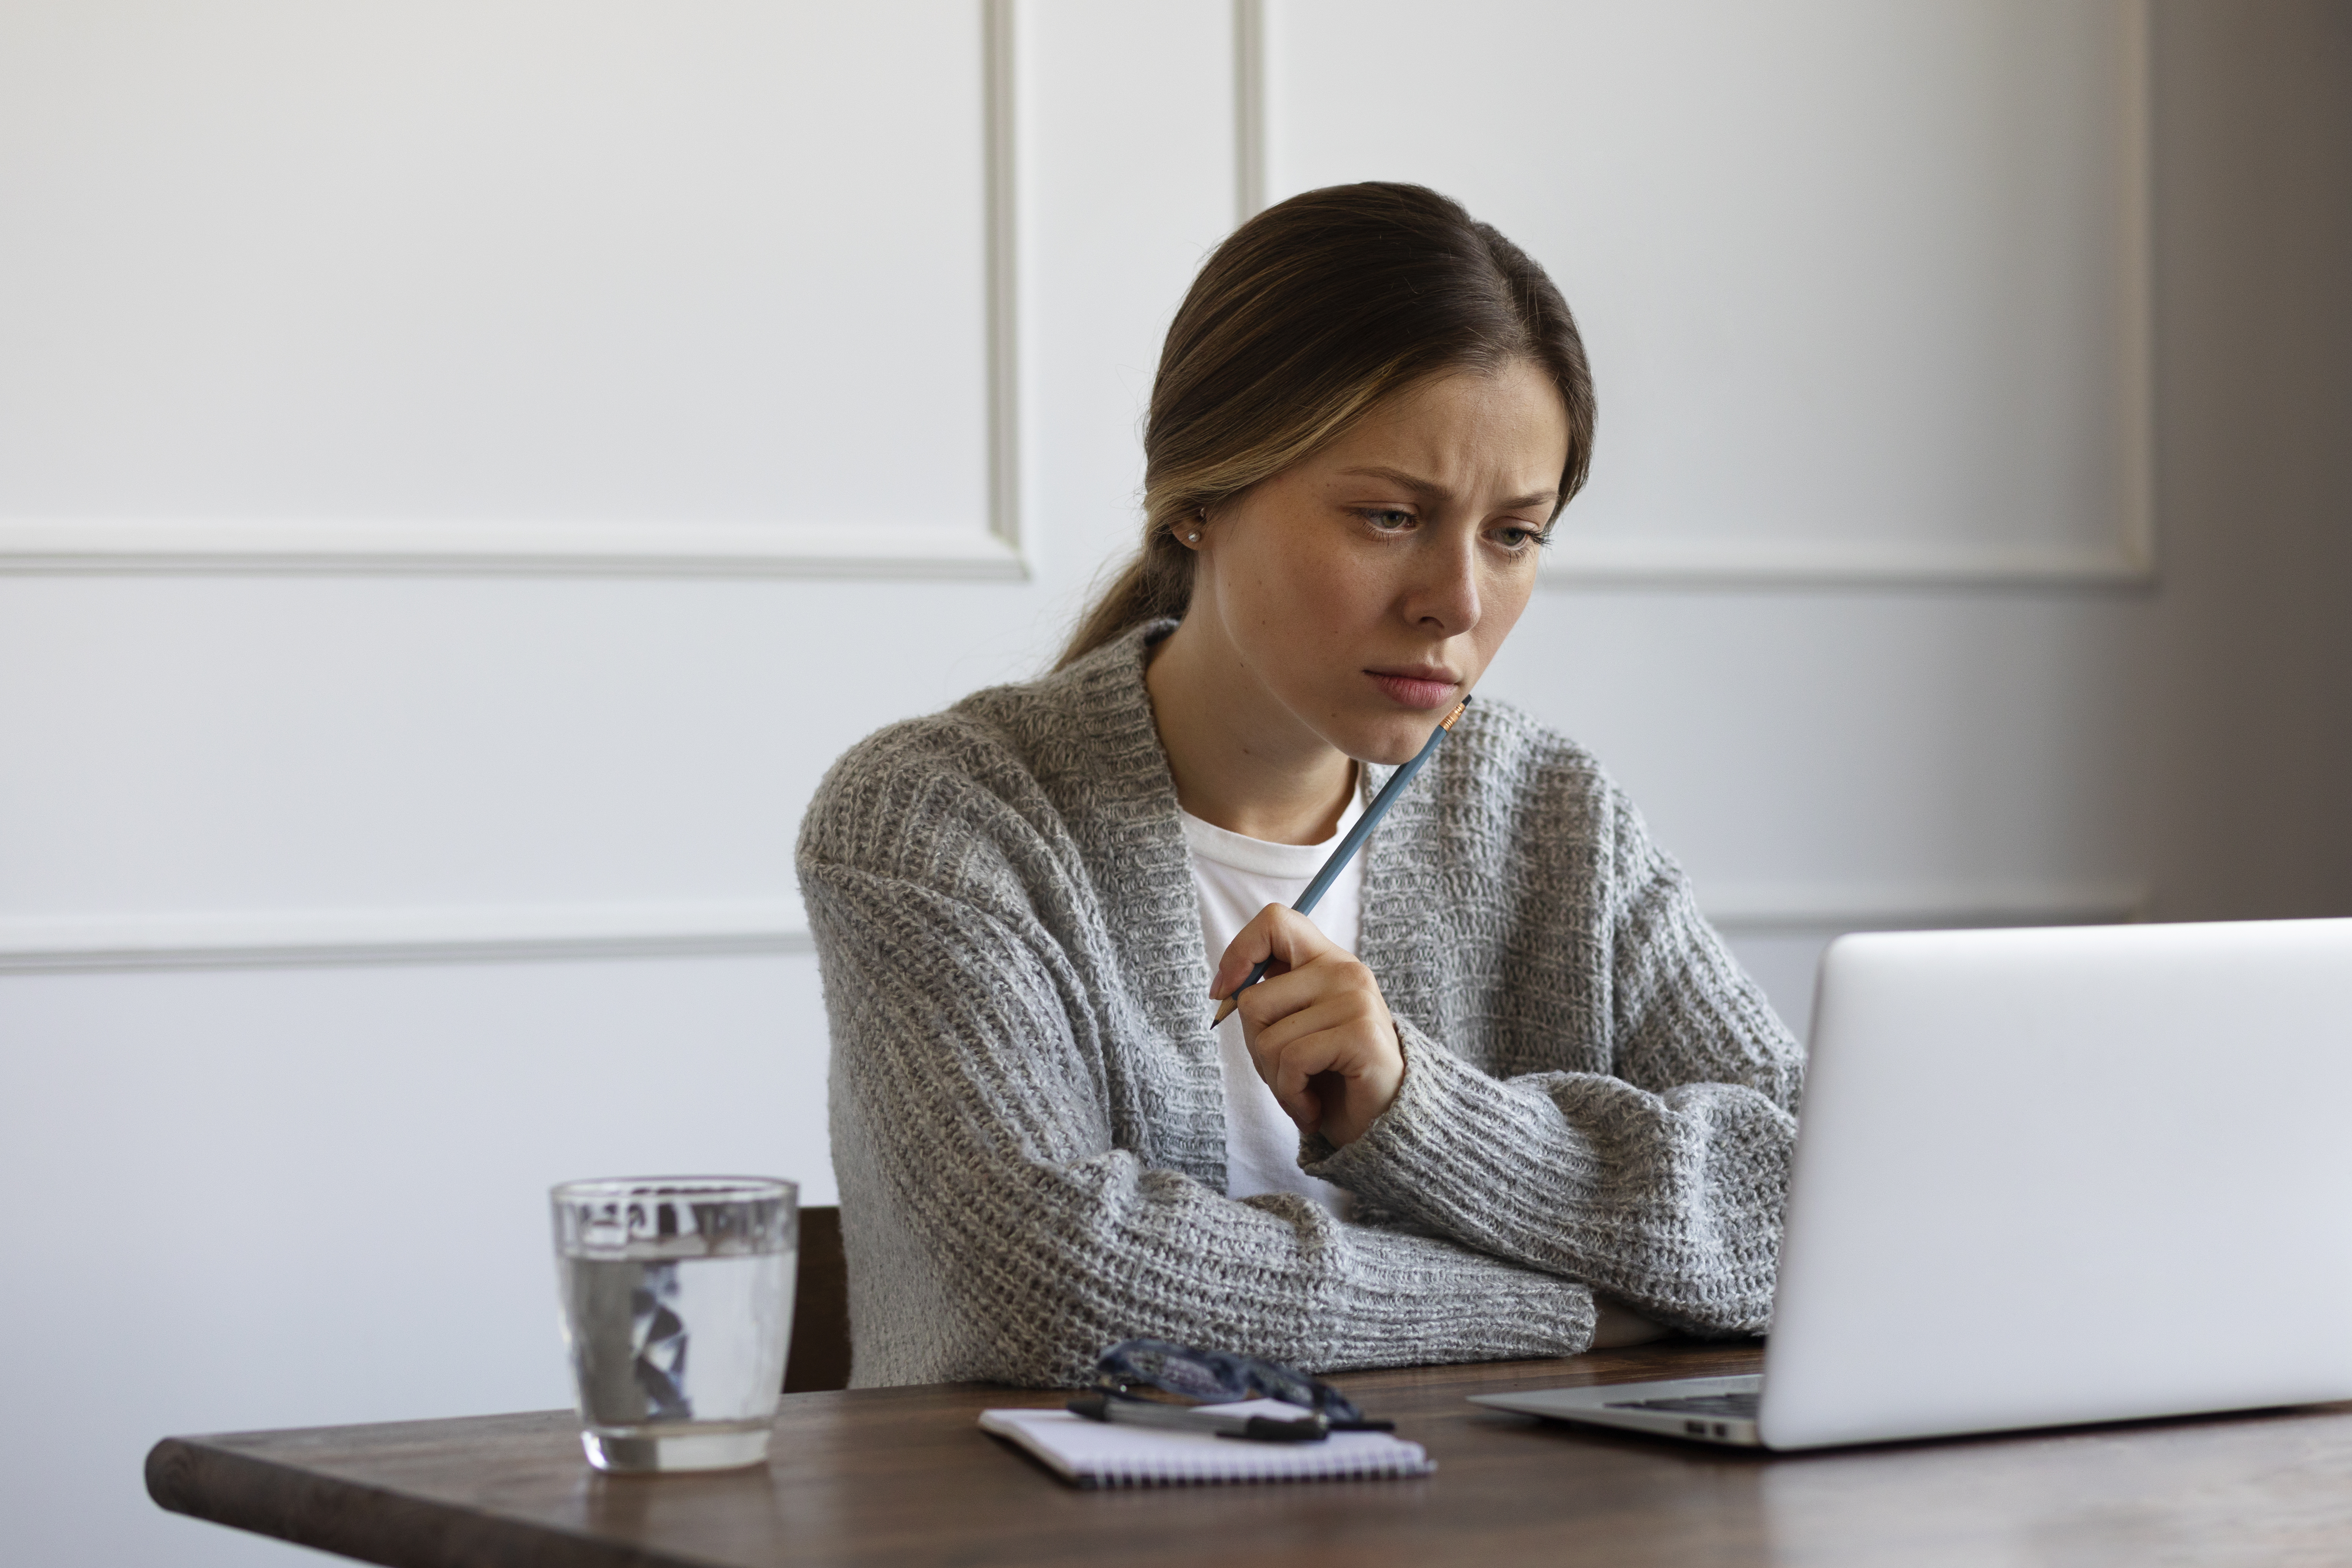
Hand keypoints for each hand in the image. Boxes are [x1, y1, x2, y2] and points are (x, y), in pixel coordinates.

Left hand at [1211, 905, 1403, 1146]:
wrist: (1378, 1125)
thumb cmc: (1327, 1076)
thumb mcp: (1289, 1029)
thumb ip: (1265, 1001)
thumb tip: (1224, 990)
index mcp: (1326, 960)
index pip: (1276, 921)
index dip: (1239, 952)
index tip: (1224, 993)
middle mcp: (1346, 971)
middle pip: (1253, 999)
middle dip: (1256, 1048)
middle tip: (1288, 1072)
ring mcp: (1357, 1001)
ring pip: (1268, 1038)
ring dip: (1276, 1080)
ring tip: (1304, 1092)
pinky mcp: (1362, 1036)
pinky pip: (1293, 1061)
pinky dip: (1292, 1096)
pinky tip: (1312, 1107)